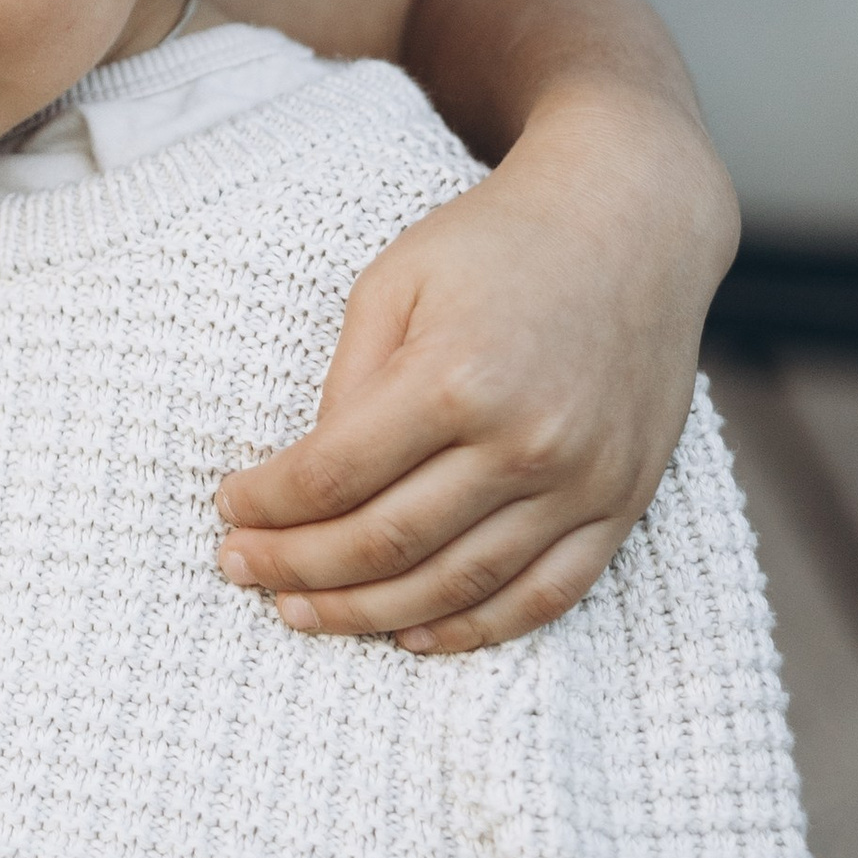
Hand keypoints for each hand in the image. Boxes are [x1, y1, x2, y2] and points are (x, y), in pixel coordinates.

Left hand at [213, 90, 734, 649]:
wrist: (631, 221)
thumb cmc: (496, 241)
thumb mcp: (396, 282)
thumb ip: (349, 384)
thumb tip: (307, 482)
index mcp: (456, 376)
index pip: (335, 475)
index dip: (269, 504)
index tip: (226, 510)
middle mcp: (525, 441)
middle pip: (388, 543)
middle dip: (299, 568)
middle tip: (241, 572)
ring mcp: (581, 482)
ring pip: (459, 586)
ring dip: (370, 614)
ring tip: (303, 613)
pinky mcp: (622, 502)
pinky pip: (545, 596)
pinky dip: (476, 630)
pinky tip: (414, 636)